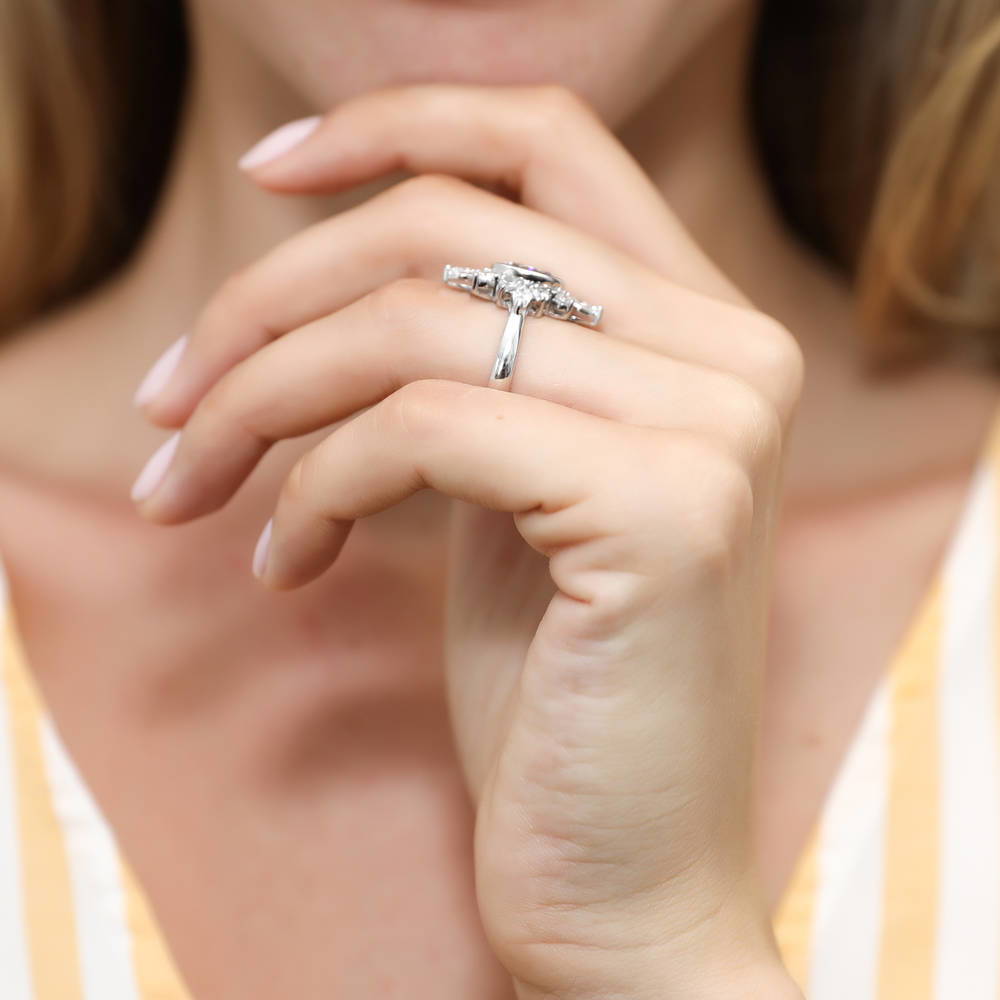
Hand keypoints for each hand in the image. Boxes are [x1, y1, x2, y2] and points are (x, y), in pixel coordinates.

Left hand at [131, 84, 804, 999]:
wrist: (628, 867)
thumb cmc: (555, 682)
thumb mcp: (506, 483)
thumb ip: (472, 358)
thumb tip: (319, 266)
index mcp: (705, 334)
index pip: (549, 146)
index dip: (399, 125)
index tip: (268, 172)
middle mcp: (734, 357)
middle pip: (449, 226)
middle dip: (269, 299)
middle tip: (170, 399)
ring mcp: (716, 428)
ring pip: (418, 322)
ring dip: (262, 397)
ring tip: (193, 486)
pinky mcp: (664, 512)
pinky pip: (422, 426)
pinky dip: (316, 484)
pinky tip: (285, 563)